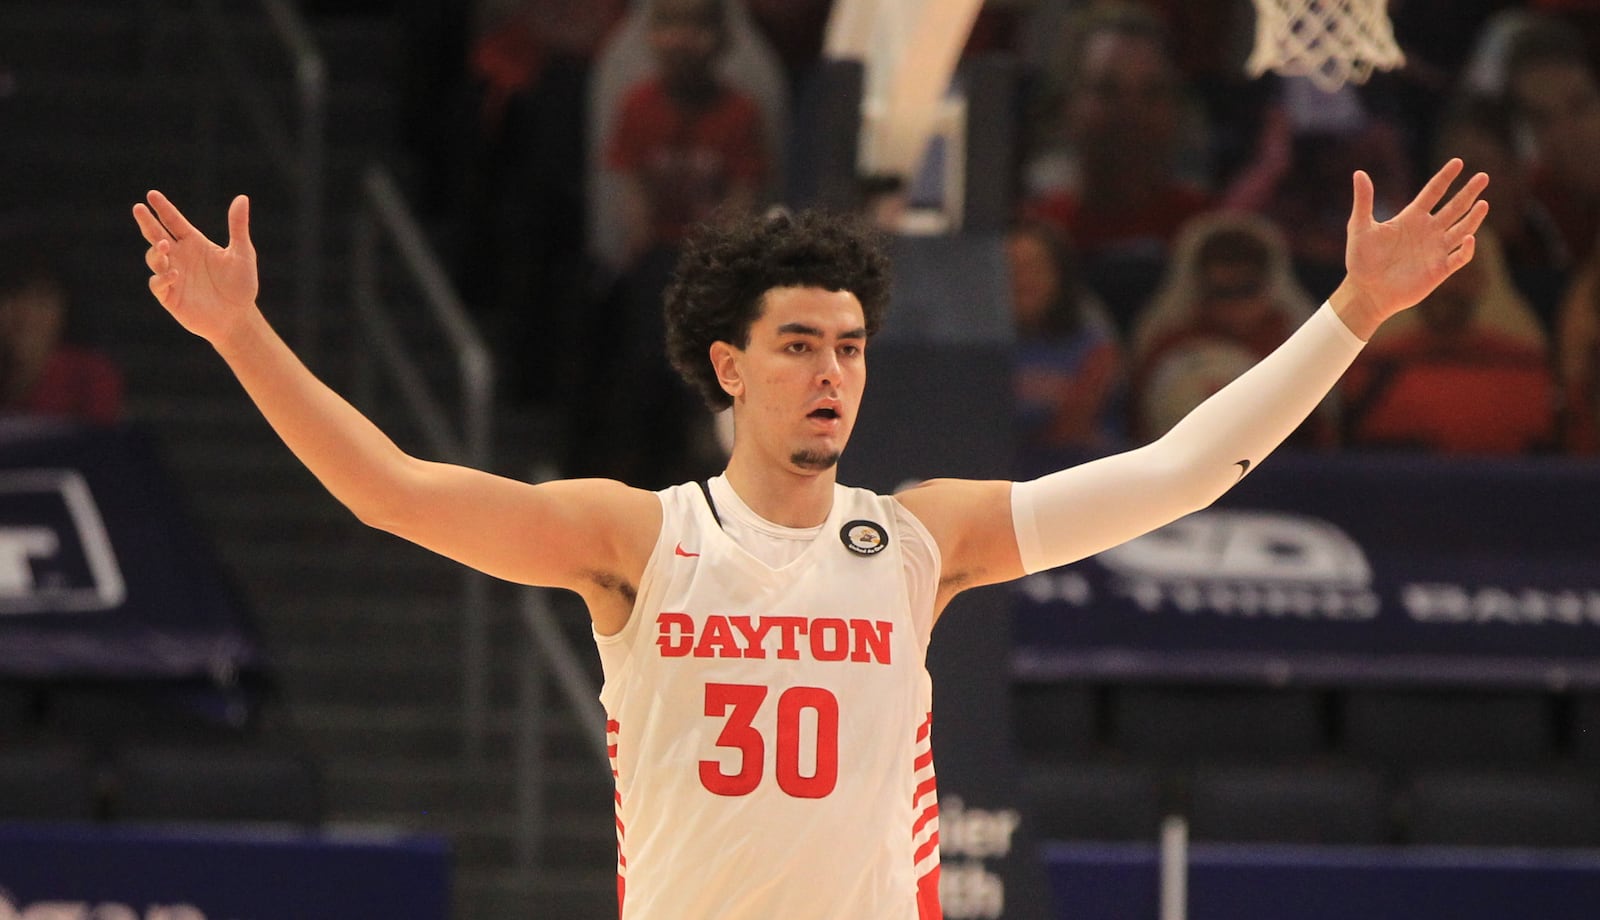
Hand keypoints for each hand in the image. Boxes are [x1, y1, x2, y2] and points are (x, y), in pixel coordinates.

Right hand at [132, 191, 258, 343]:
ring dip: (157, 251)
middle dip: (147, 222)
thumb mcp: (243, 253)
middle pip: (157, 235)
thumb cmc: (241, 285)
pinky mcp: (170, 296)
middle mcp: (180, 257)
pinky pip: (158, 284)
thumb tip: (242, 198)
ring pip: (154, 258)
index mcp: (194, 243)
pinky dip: (162, 278)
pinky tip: (173, 274)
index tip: (151, 194)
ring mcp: (173, 276)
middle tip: (138, 208)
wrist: (238, 317)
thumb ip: (238, 227)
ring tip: (165, 245)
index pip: (174, 222)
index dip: (163, 208)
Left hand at [1332, 158, 1488, 338]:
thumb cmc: (1360, 260)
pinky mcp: (1439, 269)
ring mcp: (1436, 250)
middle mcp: (1428, 231)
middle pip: (1454, 207)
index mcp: (1411, 218)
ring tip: (1483, 203)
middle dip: (1469, 192)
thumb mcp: (1360, 227)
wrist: (1366, 292)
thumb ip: (1364, 201)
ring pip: (1462, 229)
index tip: (1458, 162)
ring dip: (1473, 217)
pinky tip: (1469, 237)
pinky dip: (1466, 248)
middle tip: (1483, 176)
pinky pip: (1459, 257)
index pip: (1433, 192)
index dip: (1445, 177)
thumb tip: (1359, 173)